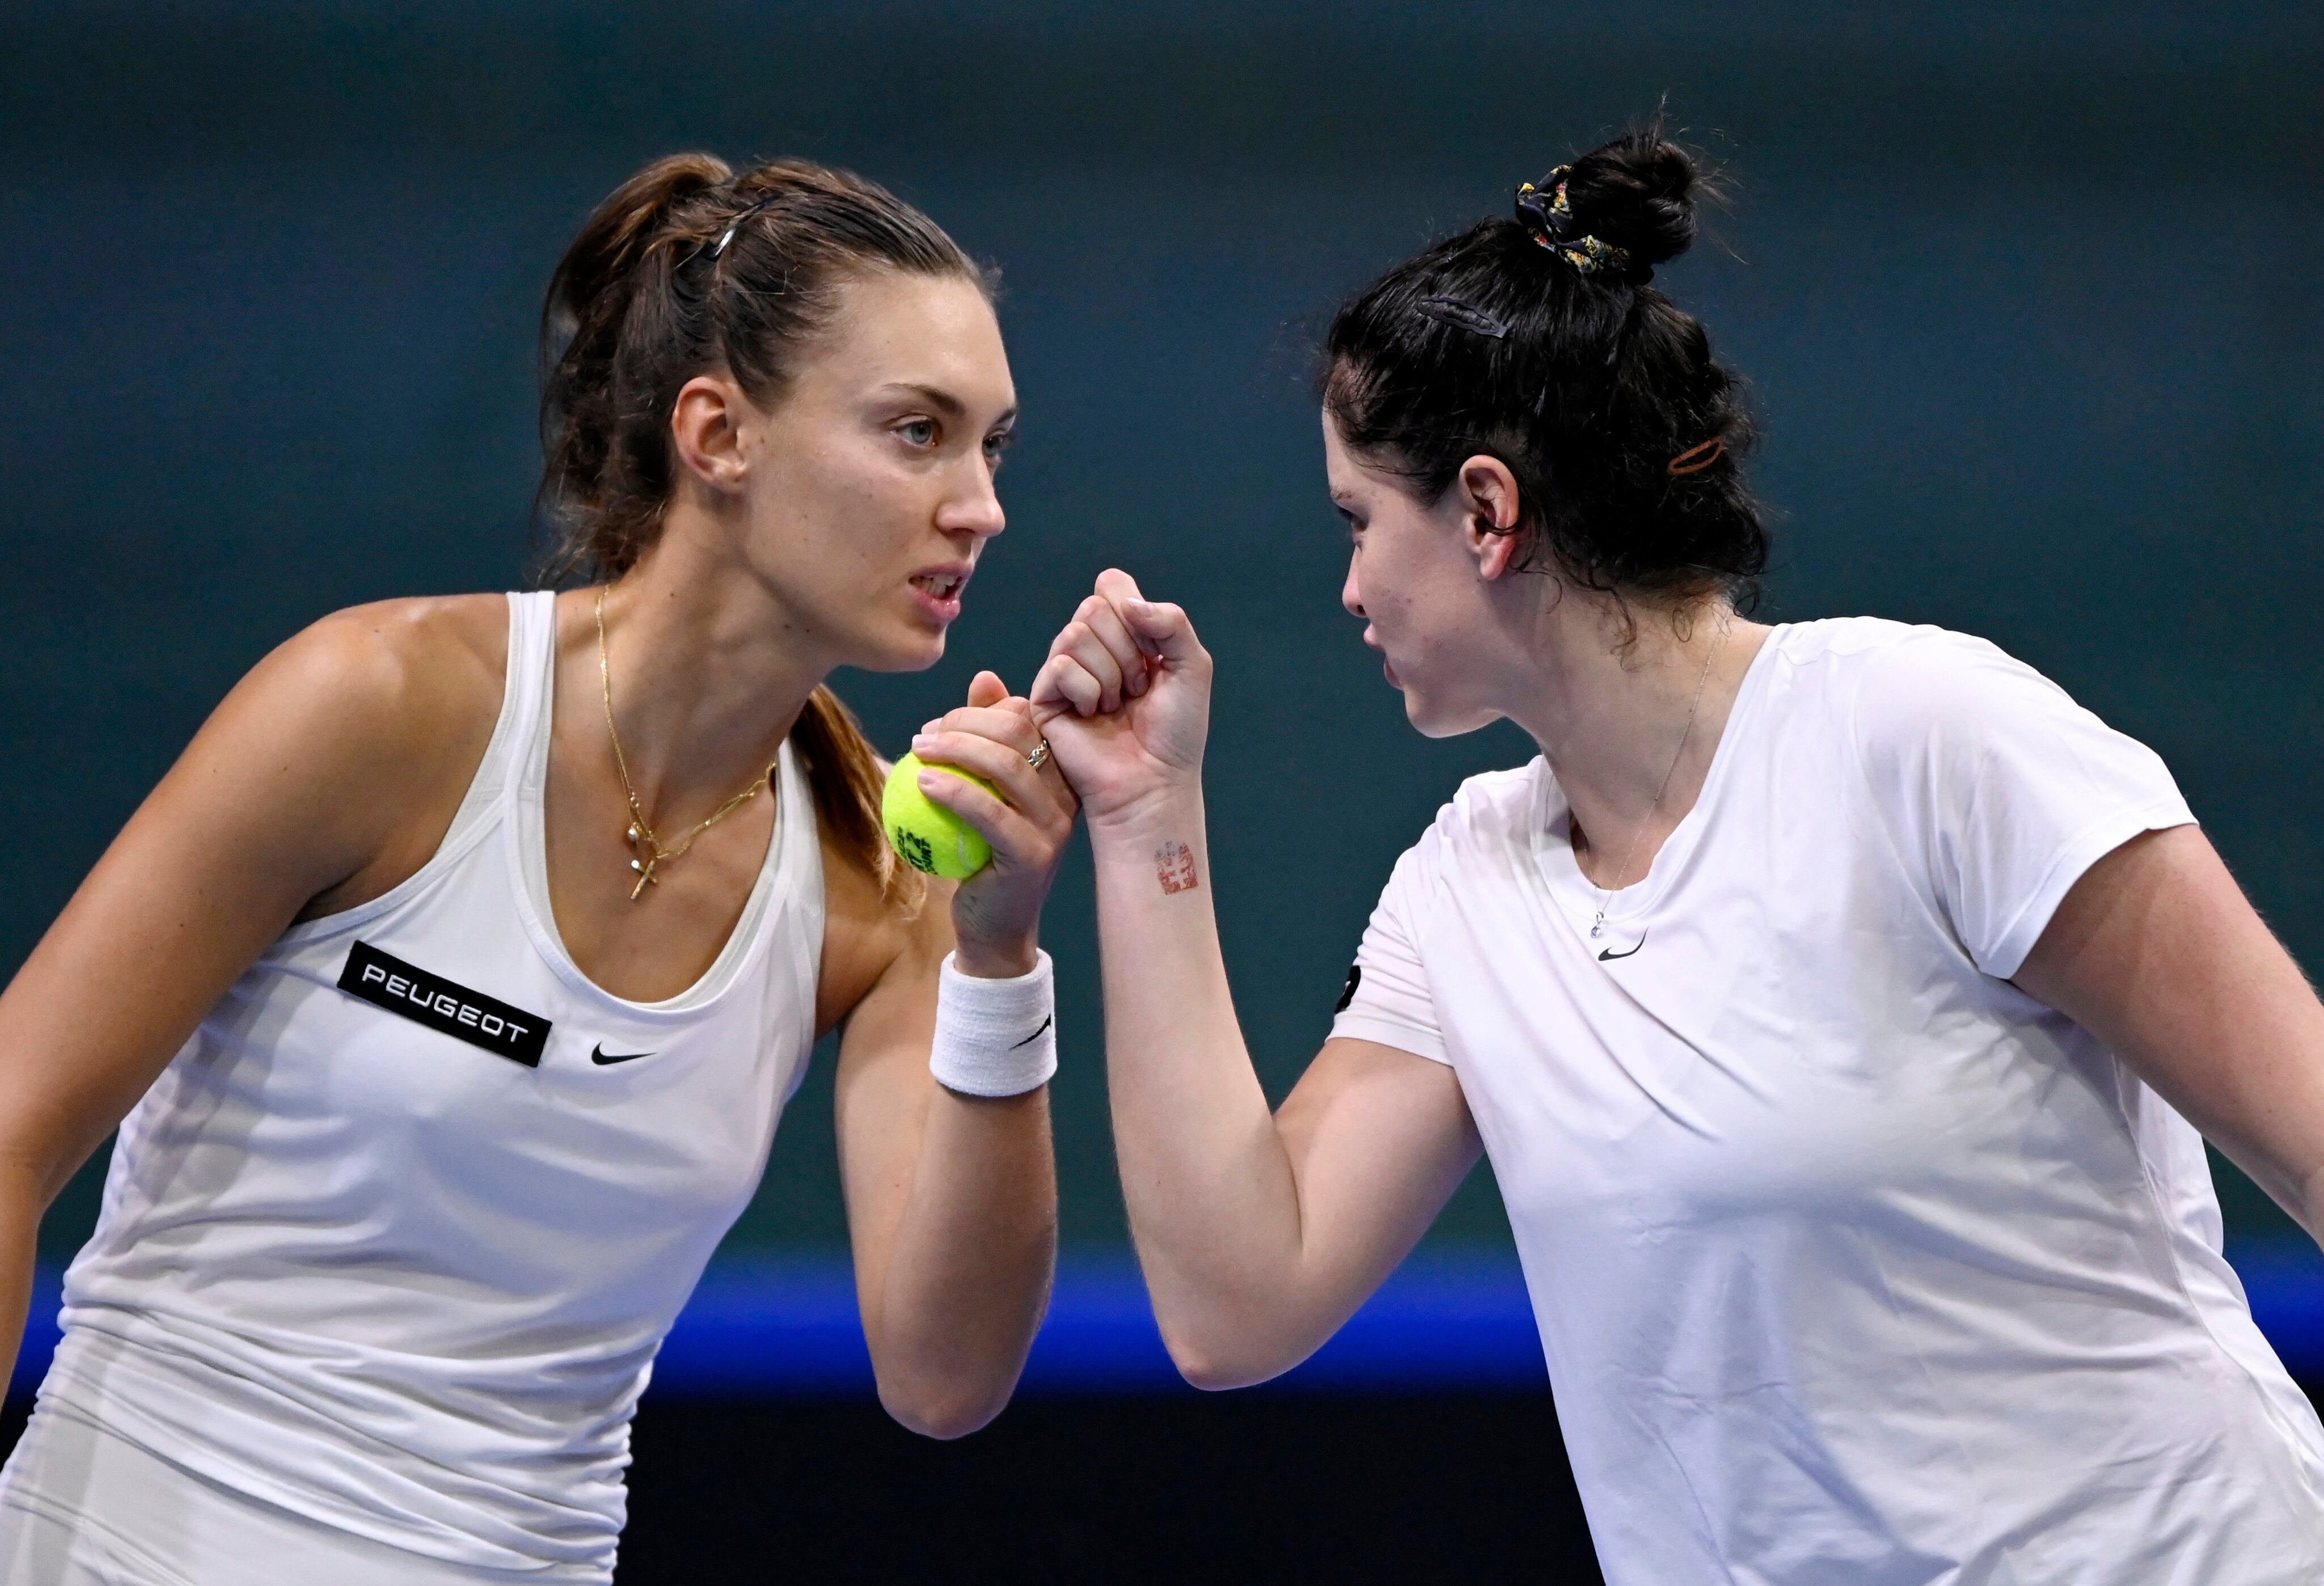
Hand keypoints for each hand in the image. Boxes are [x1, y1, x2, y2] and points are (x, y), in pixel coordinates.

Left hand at [911, 671, 1078, 977]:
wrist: (993, 928)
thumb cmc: (981, 858)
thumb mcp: (983, 793)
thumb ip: (985, 741)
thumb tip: (985, 679)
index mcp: (1059, 774)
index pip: (1027, 717)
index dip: (980, 710)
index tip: (939, 724)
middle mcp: (1066, 795)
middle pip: (1019, 732)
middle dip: (965, 722)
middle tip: (924, 736)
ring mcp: (1054, 826)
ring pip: (1006, 765)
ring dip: (954, 748)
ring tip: (917, 750)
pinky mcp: (1033, 854)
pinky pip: (989, 811)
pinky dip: (952, 790)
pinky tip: (922, 783)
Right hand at [1028, 569, 1211, 831]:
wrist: (1154, 781)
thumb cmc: (1175, 732)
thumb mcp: (1192, 666)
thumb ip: (1170, 621)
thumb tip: (1126, 600)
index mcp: (1123, 633)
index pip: (1111, 585)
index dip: (1134, 612)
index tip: (1155, 653)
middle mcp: (1090, 647)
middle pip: (1092, 606)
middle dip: (1127, 649)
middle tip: (1138, 688)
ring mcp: (1065, 671)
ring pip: (1075, 634)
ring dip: (1110, 674)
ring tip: (1117, 705)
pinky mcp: (1045, 697)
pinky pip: (1060, 666)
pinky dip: (1087, 691)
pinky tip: (1094, 715)